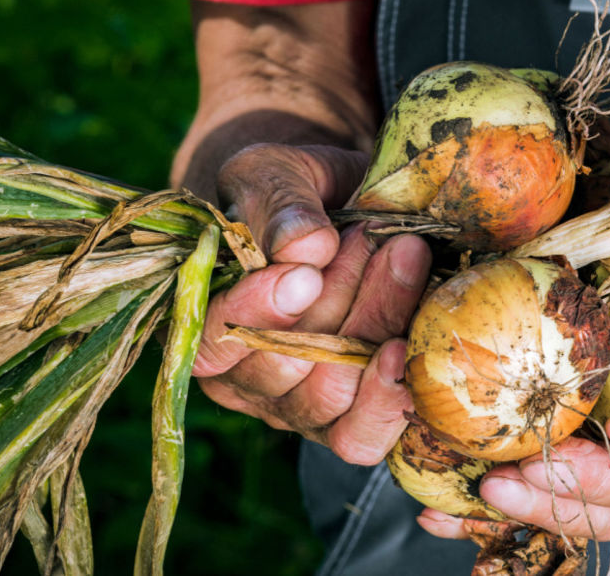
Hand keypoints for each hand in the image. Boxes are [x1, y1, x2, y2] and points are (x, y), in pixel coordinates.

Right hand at [191, 143, 431, 464]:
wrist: (340, 206)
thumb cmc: (294, 193)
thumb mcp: (275, 172)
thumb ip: (280, 202)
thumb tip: (306, 246)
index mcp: (202, 324)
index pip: (214, 342)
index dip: (258, 313)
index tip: (307, 272)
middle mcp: (242, 380)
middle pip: (284, 368)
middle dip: (338, 300)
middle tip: (372, 238)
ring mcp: (296, 407)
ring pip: (330, 395)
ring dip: (374, 324)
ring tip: (402, 256)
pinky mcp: (348, 421)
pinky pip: (361, 437)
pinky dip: (388, 396)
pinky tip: (407, 345)